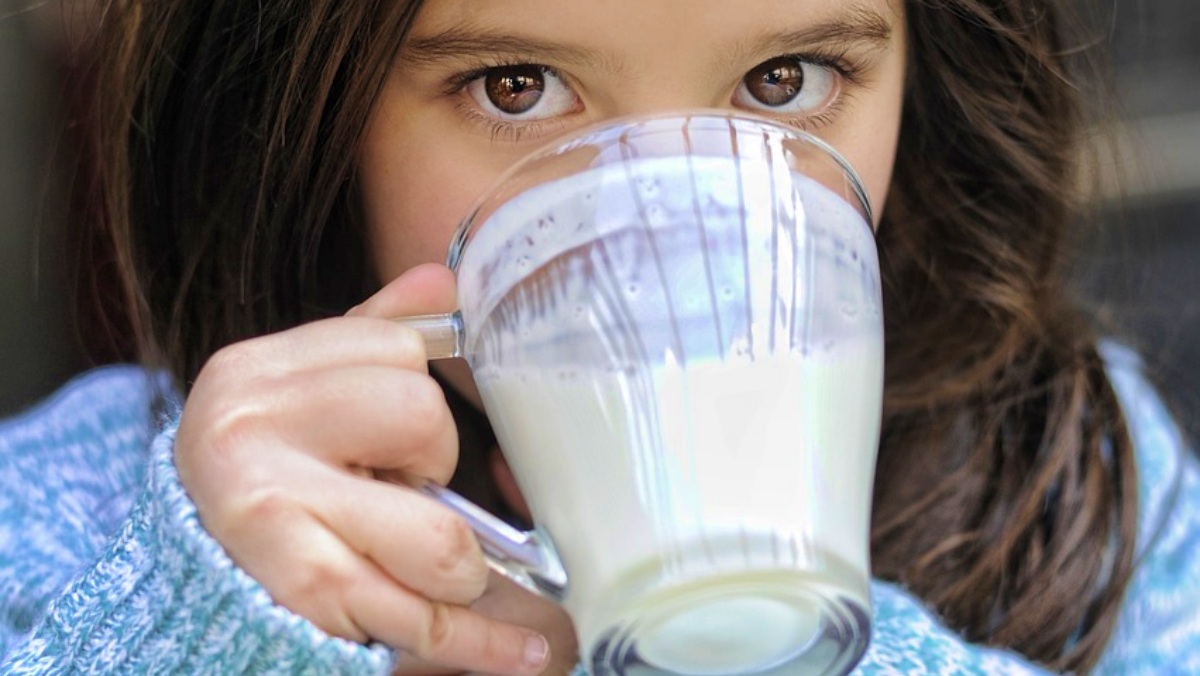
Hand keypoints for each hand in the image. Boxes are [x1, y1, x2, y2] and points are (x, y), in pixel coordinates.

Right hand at [175, 263, 551, 674]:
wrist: (186, 580)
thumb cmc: (267, 474)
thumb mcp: (301, 393)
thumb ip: (371, 333)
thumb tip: (445, 278)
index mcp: (255, 372)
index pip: (399, 348)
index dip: (418, 390)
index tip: (393, 428)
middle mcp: (250, 434)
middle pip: (424, 419)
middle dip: (434, 462)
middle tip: (390, 487)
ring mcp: (273, 516)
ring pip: (443, 535)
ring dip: (456, 559)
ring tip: (419, 557)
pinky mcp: (303, 594)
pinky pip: (426, 620)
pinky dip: (489, 644)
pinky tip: (533, 653)